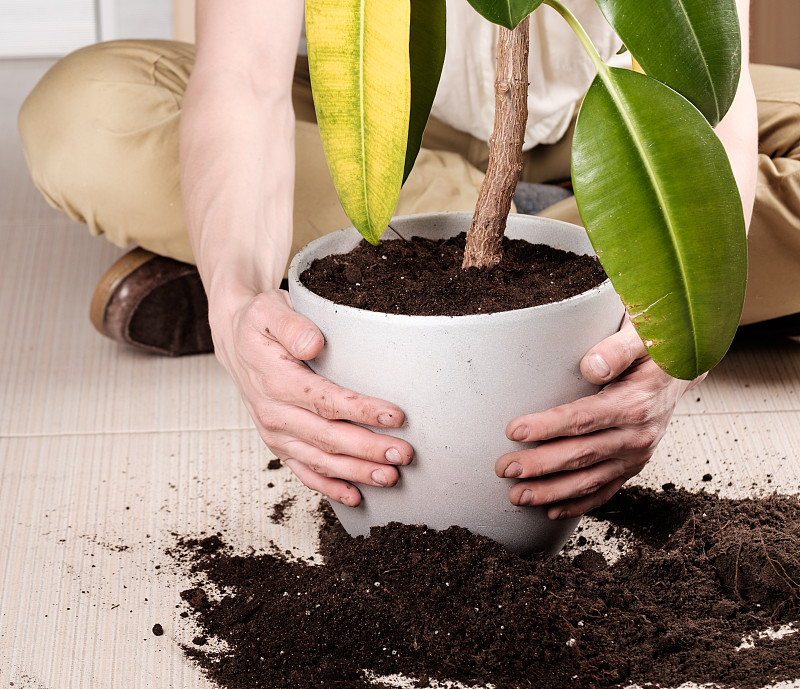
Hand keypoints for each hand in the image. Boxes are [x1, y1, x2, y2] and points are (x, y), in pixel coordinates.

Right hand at [210, 288, 413, 506]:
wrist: (234, 339)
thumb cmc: (259, 323)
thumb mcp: (270, 310)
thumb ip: (292, 325)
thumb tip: (313, 344)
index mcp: (276, 380)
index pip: (325, 400)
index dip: (361, 411)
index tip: (394, 416)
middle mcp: (273, 412)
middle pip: (327, 437)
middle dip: (368, 449)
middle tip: (403, 454)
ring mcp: (275, 432)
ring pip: (320, 460)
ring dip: (356, 472)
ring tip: (390, 477)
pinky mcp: (278, 443)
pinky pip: (303, 471)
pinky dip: (329, 487)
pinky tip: (355, 496)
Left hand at [495, 318, 703, 519]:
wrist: (678, 368)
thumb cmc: (651, 349)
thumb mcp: (640, 338)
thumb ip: (617, 349)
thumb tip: (592, 366)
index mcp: (633, 403)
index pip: (582, 419)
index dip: (547, 427)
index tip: (514, 431)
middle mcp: (637, 435)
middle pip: (581, 454)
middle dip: (540, 465)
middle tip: (504, 469)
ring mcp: (635, 455)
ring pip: (590, 479)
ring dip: (552, 491)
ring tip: (519, 496)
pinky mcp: (632, 465)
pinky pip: (605, 490)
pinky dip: (578, 503)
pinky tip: (551, 511)